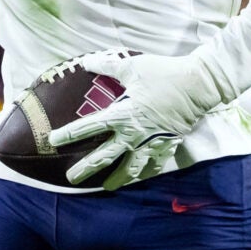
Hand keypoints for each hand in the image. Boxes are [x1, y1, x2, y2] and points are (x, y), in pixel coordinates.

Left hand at [49, 50, 232, 188]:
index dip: (68, 134)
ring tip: (107, 187)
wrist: (198, 85)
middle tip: (71, 179)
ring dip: (117, 180)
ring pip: (130, 168)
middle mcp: (134, 133)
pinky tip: (139, 178)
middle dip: (86, 168)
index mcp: (122, 114)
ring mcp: (151, 143)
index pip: (88, 127)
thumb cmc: (164, 73)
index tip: (52, 141)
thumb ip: (108, 66)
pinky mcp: (167, 145)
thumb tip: (86, 61)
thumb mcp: (133, 66)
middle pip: (105, 156)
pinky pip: (154, 165)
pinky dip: (146, 173)